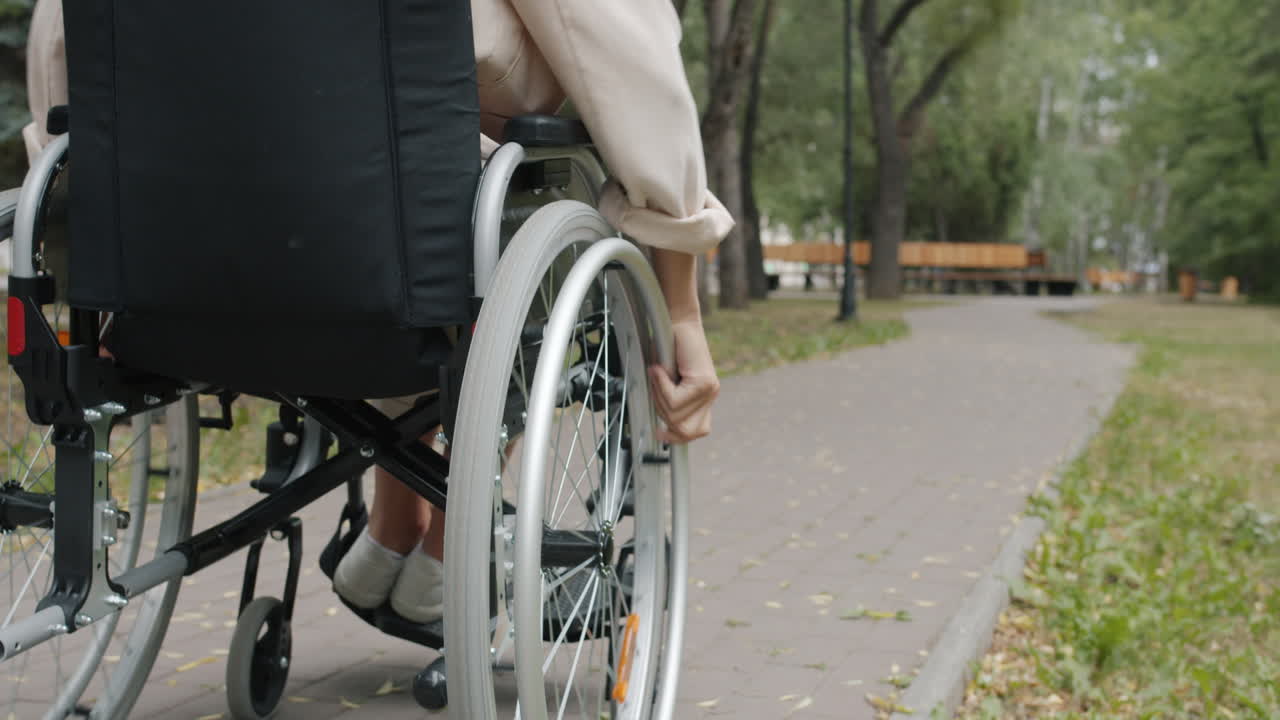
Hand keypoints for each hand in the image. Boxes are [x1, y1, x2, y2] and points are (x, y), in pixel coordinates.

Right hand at [648, 319, 719, 444]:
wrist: (677, 321)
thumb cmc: (668, 348)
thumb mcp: (667, 381)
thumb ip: (668, 401)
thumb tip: (661, 431)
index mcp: (704, 398)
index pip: (695, 431)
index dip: (677, 438)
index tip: (660, 435)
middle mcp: (710, 395)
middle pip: (684, 429)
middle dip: (663, 412)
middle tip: (656, 389)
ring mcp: (710, 389)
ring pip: (676, 414)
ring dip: (659, 395)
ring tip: (658, 374)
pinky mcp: (704, 381)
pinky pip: (676, 398)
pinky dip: (661, 385)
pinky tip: (660, 369)